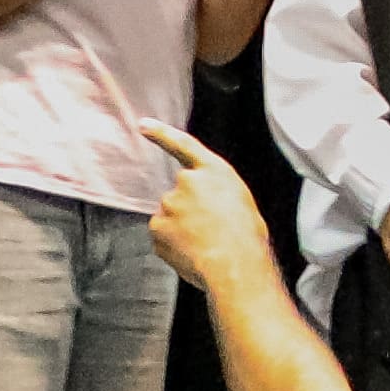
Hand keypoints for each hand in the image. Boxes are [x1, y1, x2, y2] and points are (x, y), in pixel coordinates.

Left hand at [137, 123, 280, 298]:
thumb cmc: (246, 238)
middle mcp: (187, 182)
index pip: (183, 145)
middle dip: (189, 211)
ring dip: (182, 229)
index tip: (143, 125)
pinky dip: (173, 245)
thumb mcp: (240, 201)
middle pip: (180, 194)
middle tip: (211, 231)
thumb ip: (216, 193)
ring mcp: (169, 205)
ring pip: (171, 217)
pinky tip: (192, 254)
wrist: (234, 265)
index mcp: (213, 170)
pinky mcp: (157, 228)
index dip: (161, 134)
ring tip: (206, 245)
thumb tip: (205, 207)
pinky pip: (163, 236)